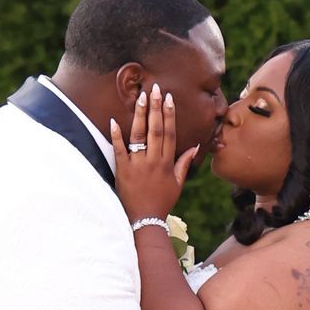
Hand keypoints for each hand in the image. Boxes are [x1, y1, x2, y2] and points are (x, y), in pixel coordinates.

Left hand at [110, 81, 198, 222]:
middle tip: (155, 89)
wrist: (145, 220)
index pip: (170, 133)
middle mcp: (153, 161)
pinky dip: (116, 136)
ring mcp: (137, 165)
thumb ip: (185, 163)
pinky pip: (119, 150)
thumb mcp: (178, 183)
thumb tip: (196, 146)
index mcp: (167, 162)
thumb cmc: (162, 201)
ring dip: (139, 115)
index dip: (170, 114)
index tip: (169, 98)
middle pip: (156, 129)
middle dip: (156, 108)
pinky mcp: (122, 170)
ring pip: (139, 136)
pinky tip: (113, 120)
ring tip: (140, 97)